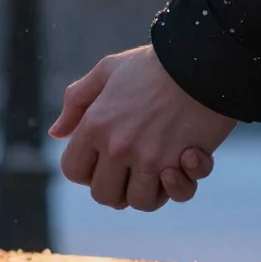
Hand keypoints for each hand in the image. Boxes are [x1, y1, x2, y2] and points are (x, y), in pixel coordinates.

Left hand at [49, 45, 236, 210]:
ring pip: (138, 201)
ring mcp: (147, 158)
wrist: (204, 59)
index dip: (88, 169)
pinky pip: (175, 195)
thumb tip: (56, 133)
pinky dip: (180, 185)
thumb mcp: (108, 70)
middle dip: (117, 186)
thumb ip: (77, 101)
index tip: (106, 158)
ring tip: (162, 167)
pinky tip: (186, 159)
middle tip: (134, 168)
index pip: (74, 171)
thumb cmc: (155, 64)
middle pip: (103, 195)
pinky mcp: (179, 164)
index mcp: (94, 124)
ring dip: (150, 189)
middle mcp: (116, 146)